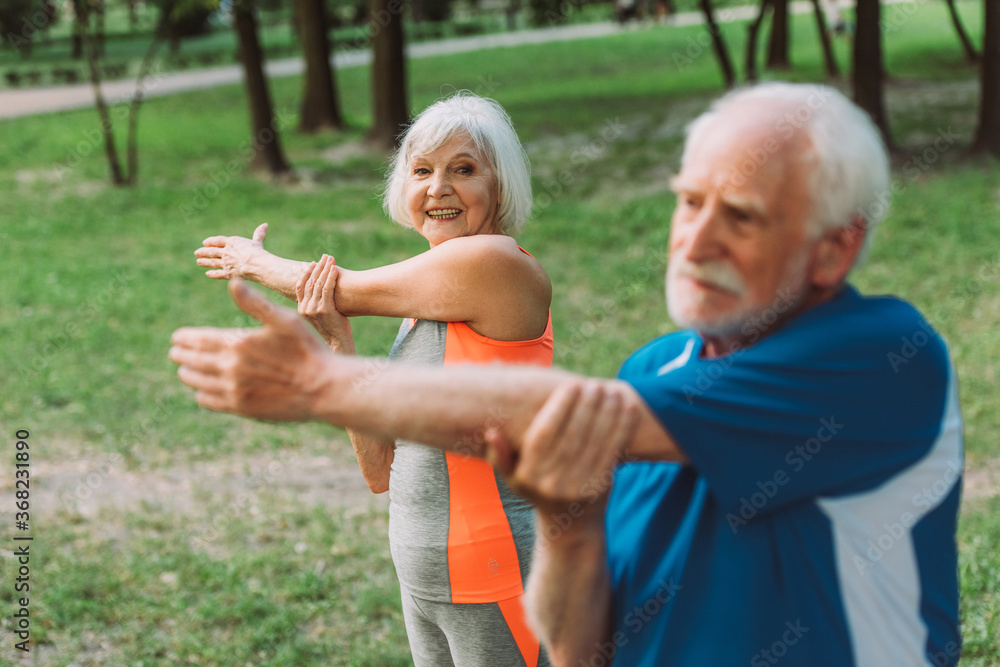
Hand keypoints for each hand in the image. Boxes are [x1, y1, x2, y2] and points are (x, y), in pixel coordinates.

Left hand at [169, 278, 336, 421]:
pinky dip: (202, 394)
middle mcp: (229, 368)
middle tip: (176, 353)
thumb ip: (254, 303)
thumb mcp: (284, 320)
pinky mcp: (241, 408)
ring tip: (186, 370)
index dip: (183, 338)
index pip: (195, 340)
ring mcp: (234, 390)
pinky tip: (204, 391)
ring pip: (196, 382)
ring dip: (188, 374)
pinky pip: (209, 401)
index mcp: (236, 343)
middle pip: (191, 361)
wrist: (323, 388)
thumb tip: (233, 282)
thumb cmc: (307, 349)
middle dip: (181, 355)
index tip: (177, 337)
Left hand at [195, 223, 267, 279]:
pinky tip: (208, 274)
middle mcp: (226, 252)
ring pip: (212, 262)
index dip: (211, 242)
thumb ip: (259, 234)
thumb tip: (265, 225)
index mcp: (232, 242)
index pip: (218, 241)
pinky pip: (218, 273)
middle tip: (197, 252)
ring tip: (198, 262)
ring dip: (205, 262)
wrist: (256, 264)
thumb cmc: (258, 252)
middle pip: (212, 251)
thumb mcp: (257, 241)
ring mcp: (225, 263)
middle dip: (204, 252)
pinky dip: (212, 274)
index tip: (205, 243)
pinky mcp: (227, 273)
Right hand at [296, 254, 354, 354]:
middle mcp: (304, 309)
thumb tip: (322, 286)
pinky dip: (331, 278)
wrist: (339, 344)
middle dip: (318, 267)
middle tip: (325, 256)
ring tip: (331, 259)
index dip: (306, 273)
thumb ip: (317, 302)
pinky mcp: (325, 310)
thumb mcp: (321, 314)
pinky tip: (335, 270)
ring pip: (318, 284)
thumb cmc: (333, 328)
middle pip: (309, 282)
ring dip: (325, 269)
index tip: (313, 263)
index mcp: (301, 309)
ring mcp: (314, 310)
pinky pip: (327, 289)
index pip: (299, 286)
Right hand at [485, 380, 639, 516]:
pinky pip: (612, 452)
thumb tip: (491, 432)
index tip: (570, 385)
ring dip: (606, 412)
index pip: (544, 434)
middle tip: (593, 383)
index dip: (558, 408)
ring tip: (610, 389)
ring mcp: (577, 487)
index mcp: (528, 474)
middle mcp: (551, 483)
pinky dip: (622, 428)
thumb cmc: (538, 488)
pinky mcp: (600, 487)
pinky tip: (628, 407)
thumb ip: (500, 455)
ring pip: (594, 442)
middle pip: (572, 436)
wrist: (570, 525)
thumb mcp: (514, 476)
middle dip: (585, 406)